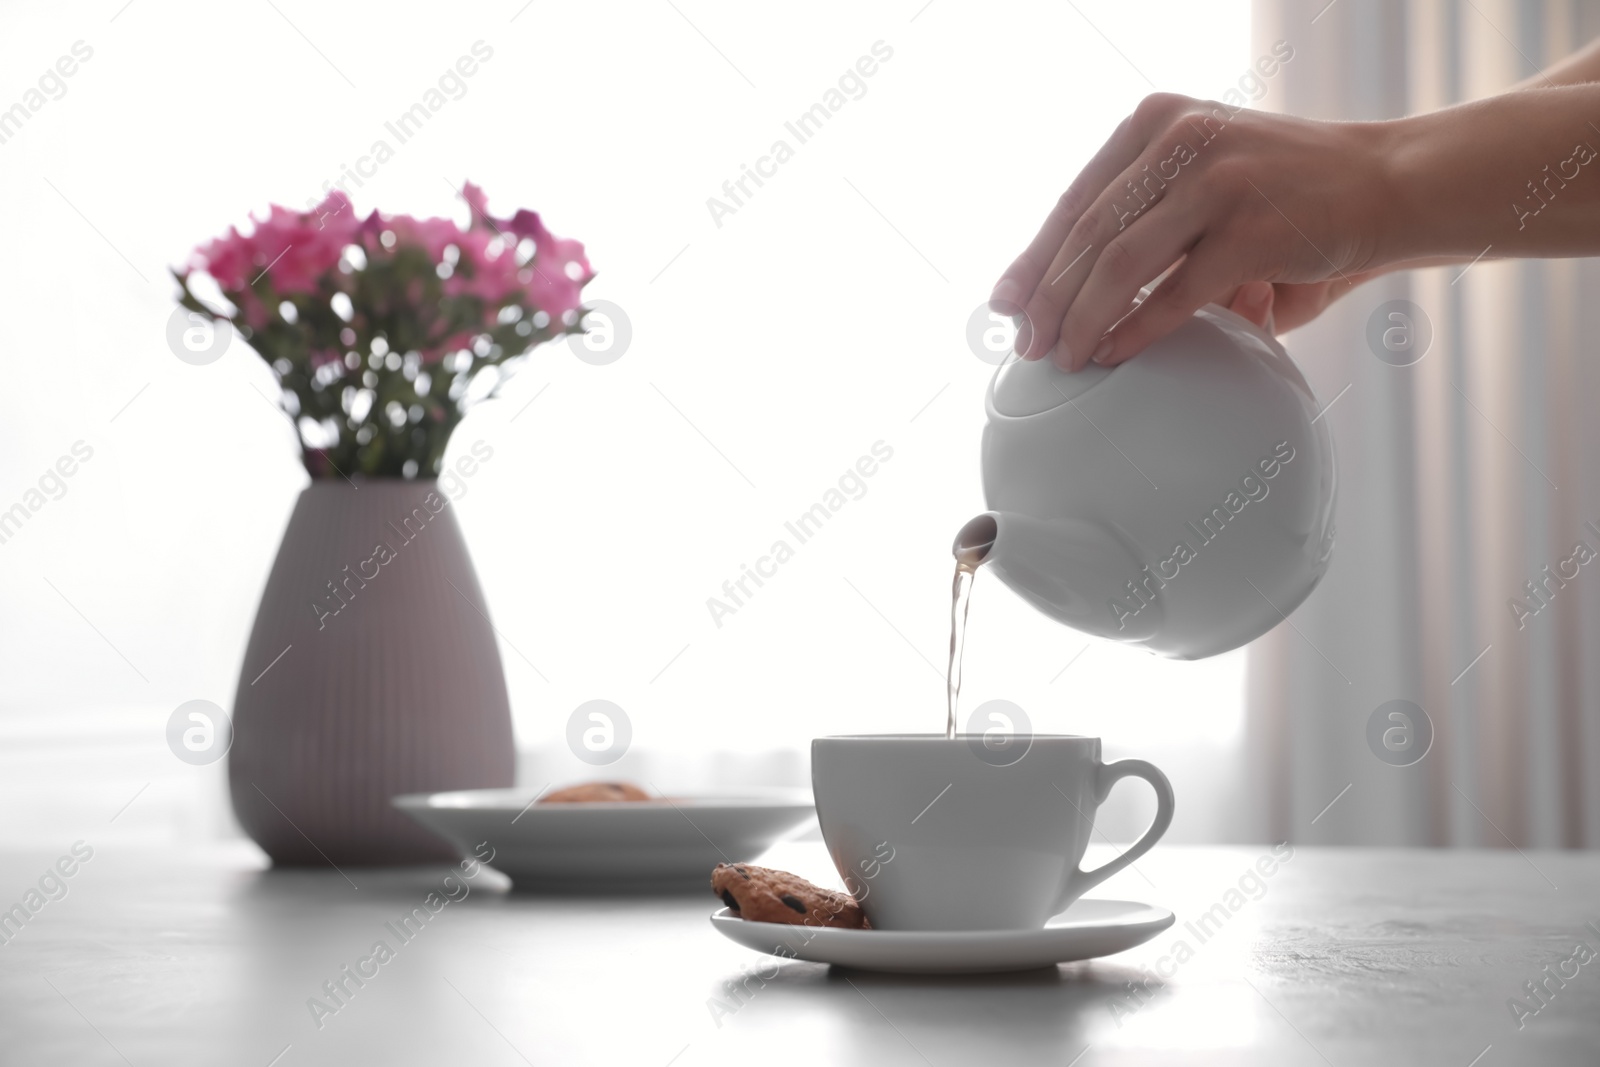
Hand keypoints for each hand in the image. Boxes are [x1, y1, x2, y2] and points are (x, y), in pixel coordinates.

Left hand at [990, 93, 1393, 369]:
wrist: (1389, 185)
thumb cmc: (1286, 196)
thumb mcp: (1203, 180)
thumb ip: (1145, 219)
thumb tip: (1063, 293)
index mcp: (1158, 122)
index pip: (1076, 200)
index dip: (1035, 258)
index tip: (1006, 303)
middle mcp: (1182, 139)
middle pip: (1087, 235)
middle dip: (1049, 300)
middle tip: (1029, 345)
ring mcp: (1217, 181)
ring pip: (1118, 265)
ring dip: (1082, 320)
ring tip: (1066, 358)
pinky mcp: (1251, 229)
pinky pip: (1173, 294)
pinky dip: (1136, 330)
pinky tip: (1113, 354)